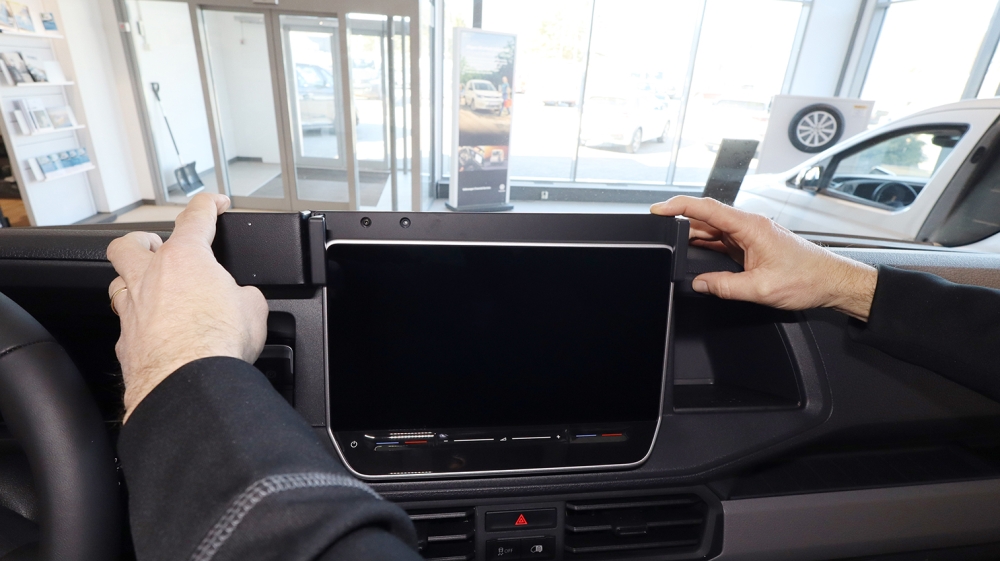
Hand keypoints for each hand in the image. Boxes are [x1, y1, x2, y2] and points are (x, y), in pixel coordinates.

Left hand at [107, 194, 267, 420]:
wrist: (190, 384)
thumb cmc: (218, 342)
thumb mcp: (254, 308)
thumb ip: (245, 295)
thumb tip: (242, 300)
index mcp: (185, 259)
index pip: (195, 217)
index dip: (206, 205)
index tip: (213, 203)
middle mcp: (150, 278)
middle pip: (128, 244)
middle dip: (141, 241)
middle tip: (155, 246)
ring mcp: (133, 310)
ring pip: (117, 283)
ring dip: (132, 282)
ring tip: (149, 290)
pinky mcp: (125, 342)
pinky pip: (125, 325)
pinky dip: (139, 326)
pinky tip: (153, 334)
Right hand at [650, 196, 876, 320]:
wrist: (832, 281)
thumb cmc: (808, 278)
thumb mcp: (760, 288)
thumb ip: (724, 287)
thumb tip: (700, 284)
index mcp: (750, 226)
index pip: (707, 208)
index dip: (679, 206)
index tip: (658, 210)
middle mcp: (749, 226)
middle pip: (705, 218)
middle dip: (680, 224)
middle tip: (661, 235)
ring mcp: (749, 235)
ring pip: (712, 230)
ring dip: (693, 238)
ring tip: (676, 249)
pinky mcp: (751, 245)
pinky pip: (722, 241)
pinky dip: (706, 246)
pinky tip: (697, 255)